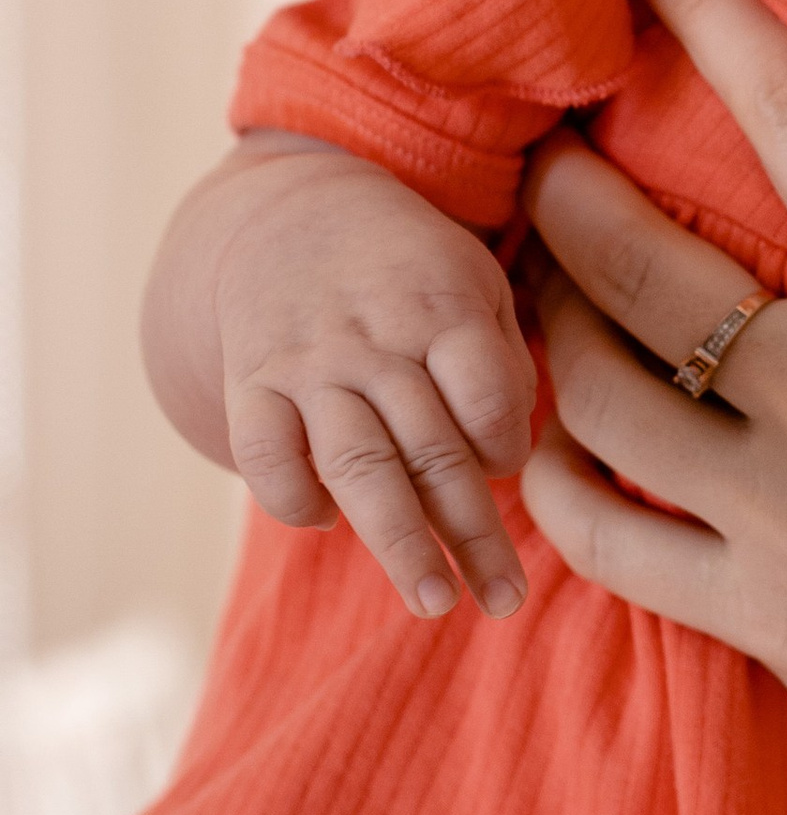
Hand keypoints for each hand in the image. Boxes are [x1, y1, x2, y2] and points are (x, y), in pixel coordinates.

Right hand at [209, 142, 533, 617]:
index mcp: (442, 307)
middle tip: (504, 601)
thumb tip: (508, 457)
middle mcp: (375, 340)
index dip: (506, 444)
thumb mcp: (475, 282)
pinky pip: (267, 456)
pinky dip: (296, 500)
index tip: (506, 464)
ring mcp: (308, 365)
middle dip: (471, 533)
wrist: (288, 213)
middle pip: (431, 450)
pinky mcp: (250, 383)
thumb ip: (500, 364)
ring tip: (436, 601)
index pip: (486, 397)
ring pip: (356, 467)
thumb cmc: (410, 270)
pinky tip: (327, 522)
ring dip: (399, 542)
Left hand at [514, 0, 786, 814]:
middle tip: (549, 126)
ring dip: (539, 307)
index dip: (702, 8)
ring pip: (588, 386)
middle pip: (629, 257)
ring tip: (530, 259)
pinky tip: (543, 424)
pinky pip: (599, 536)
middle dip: (563, 175)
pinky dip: (549, 472)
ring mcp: (780, 521)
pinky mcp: (759, 620)